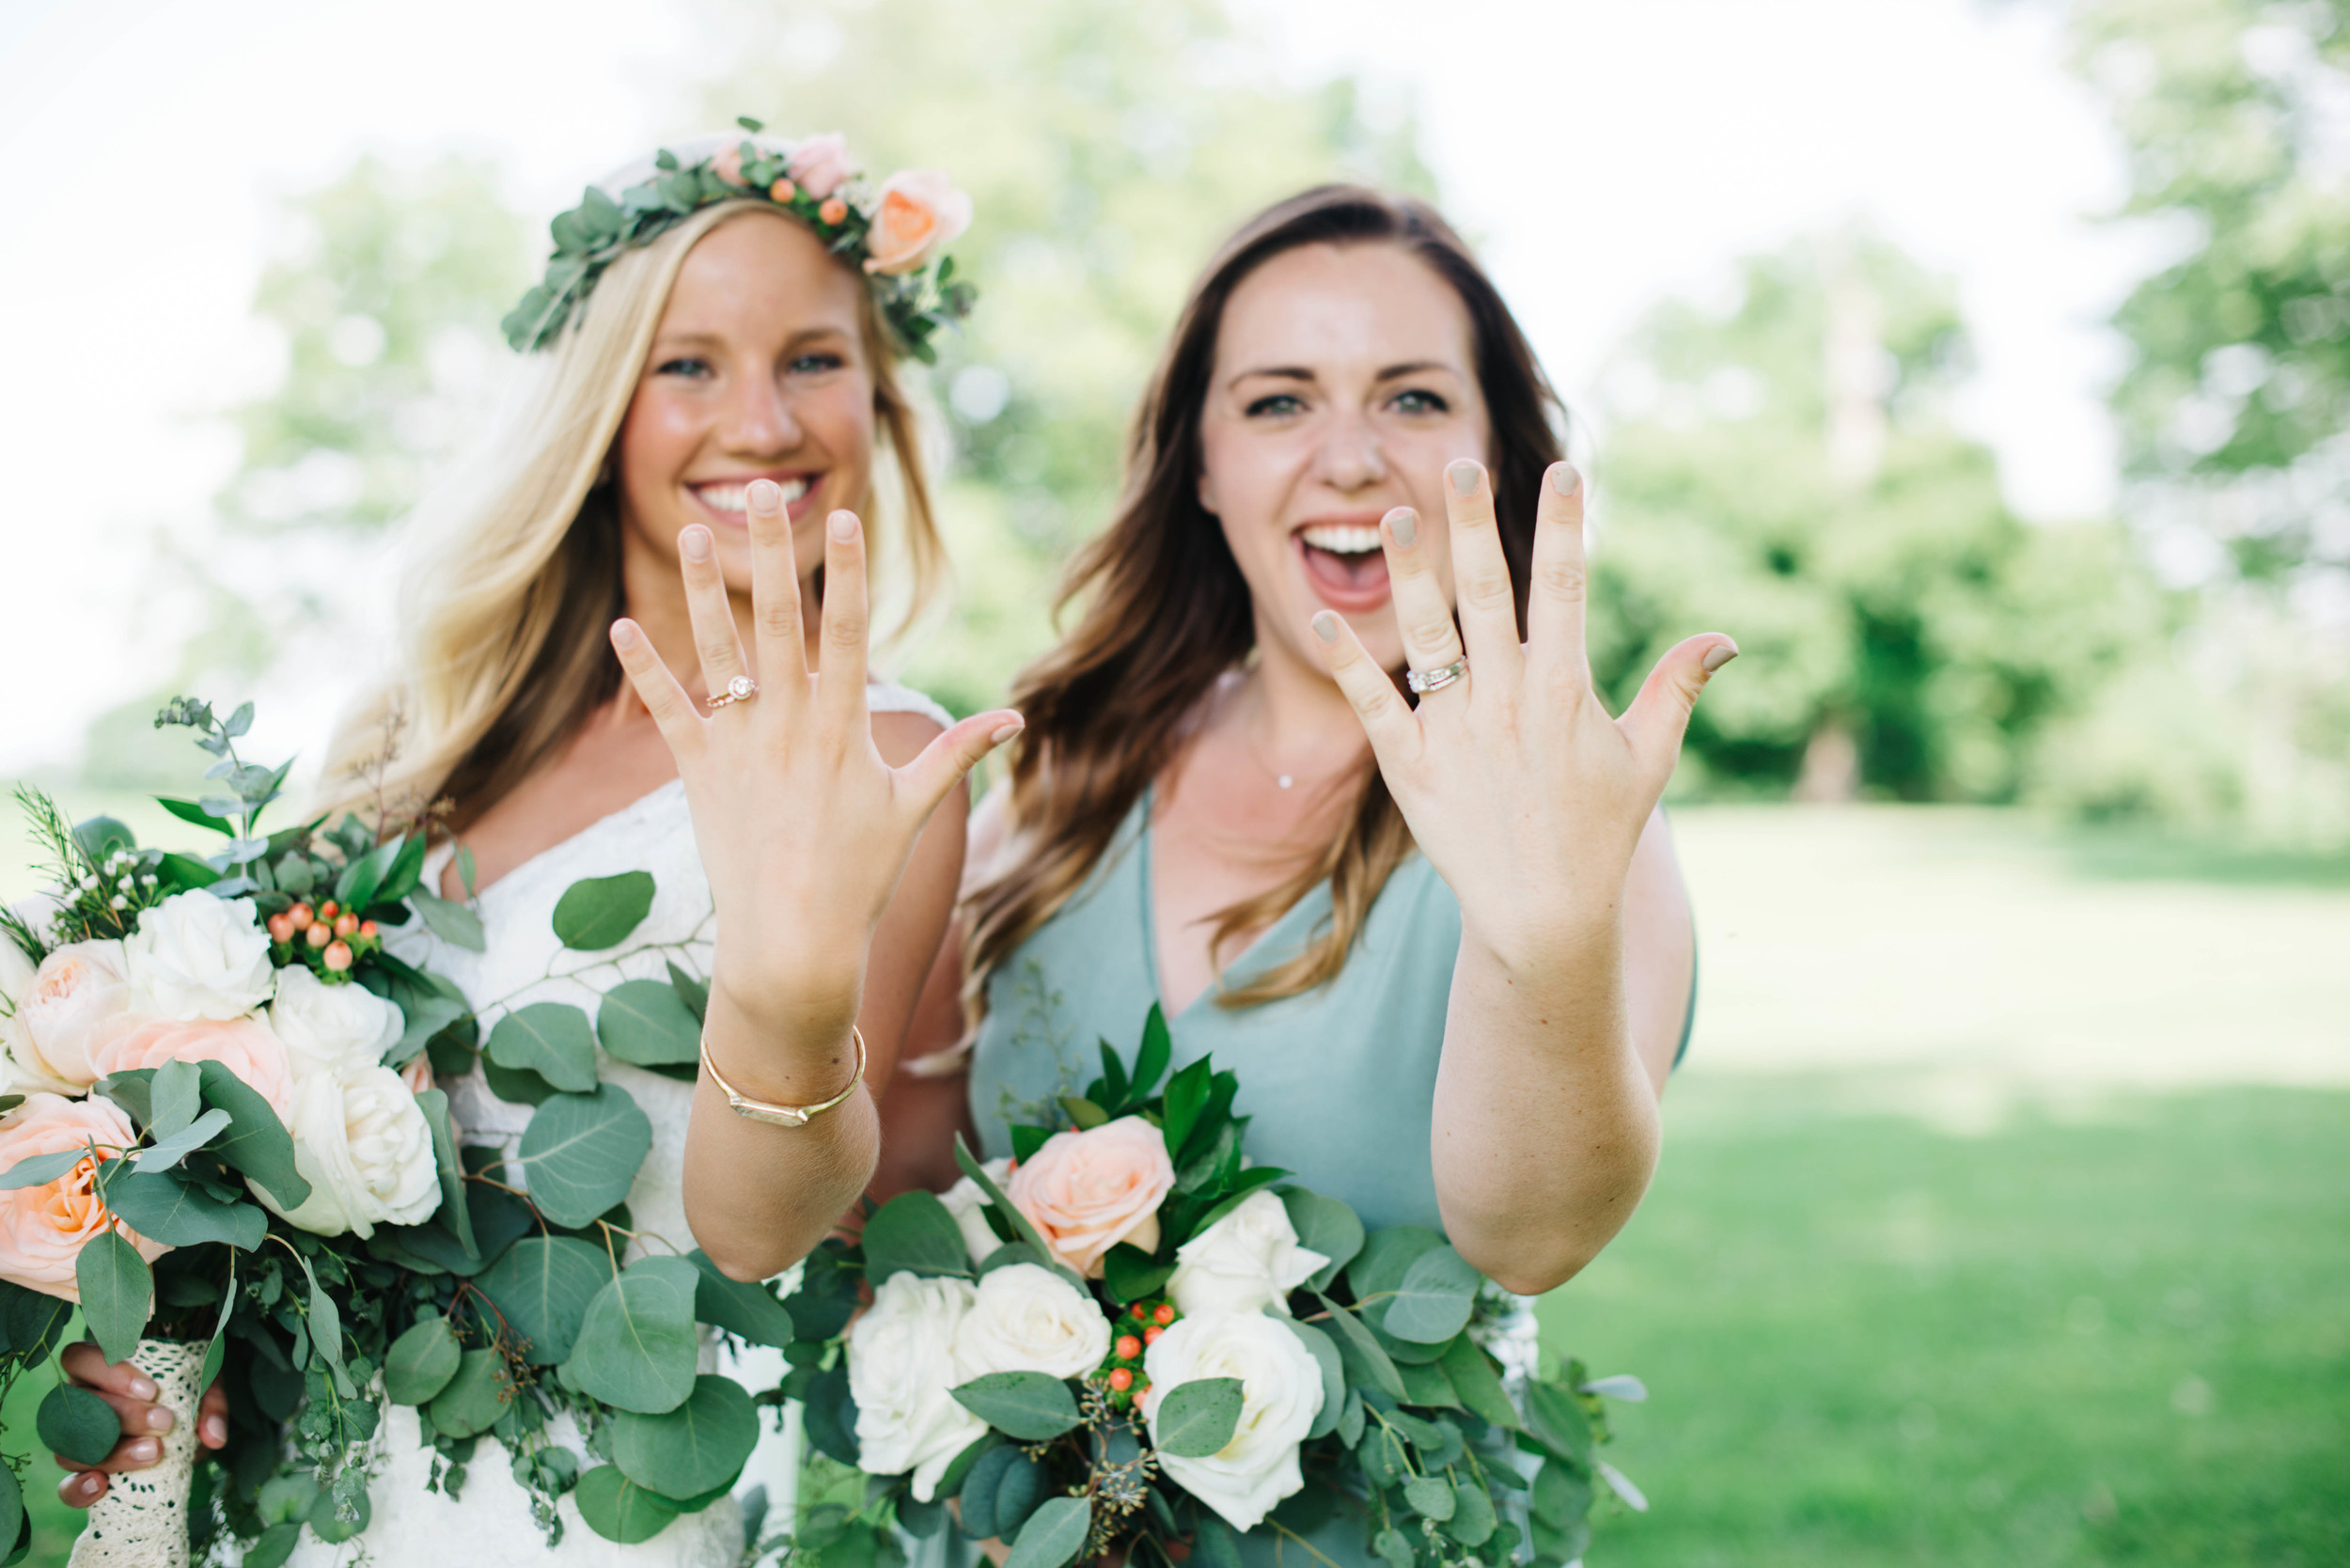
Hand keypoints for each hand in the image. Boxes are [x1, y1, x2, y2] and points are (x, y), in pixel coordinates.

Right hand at [54, 1341, 228, 1508]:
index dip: (110, 1374)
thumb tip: (213, 1437)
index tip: (152, 1390)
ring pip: (71, 1447)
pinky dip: (78, 1490)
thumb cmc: (187, 1391)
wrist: (186, 1424)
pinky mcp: (82, 1474)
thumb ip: (210, 1404)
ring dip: (112, 1452)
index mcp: (98, 1367)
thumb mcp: (204, 1385)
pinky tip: (102, 1485)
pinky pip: (66, 1487)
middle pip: (78, 1406)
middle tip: (164, 1423)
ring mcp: (75, 1440)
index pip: (80, 1359)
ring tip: (154, 1452)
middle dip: (123, 1416)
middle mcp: (78, 1401)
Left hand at [610, 481, 1021, 1053]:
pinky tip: (623, 626)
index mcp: (843, 729)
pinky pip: (669, 711)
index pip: (847, 633)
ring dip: (707, 591)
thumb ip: (957, 754)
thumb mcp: (913, 810)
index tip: (848, 516)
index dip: (847, 572)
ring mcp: (741, 748)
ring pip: (721, 653)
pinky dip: (645, 670)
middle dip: (773, 551)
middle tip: (761, 491)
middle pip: (780, 622)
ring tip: (697, 533)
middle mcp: (790, 727)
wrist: (795, 942)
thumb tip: (1016, 719)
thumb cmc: (862, 877)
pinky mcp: (700, 774)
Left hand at [1313, 458, 1734, 971]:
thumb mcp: (1648, 760)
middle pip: (1488, 593)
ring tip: (1394, 516)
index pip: (1567, 587)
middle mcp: (1506, 701)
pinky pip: (1372, 705)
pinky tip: (1322, 617)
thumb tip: (1724, 638)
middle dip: (1475, 523)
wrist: (1542, 916)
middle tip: (1461, 463)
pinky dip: (1348, 663)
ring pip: (1427, 635)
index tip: (1563, 469)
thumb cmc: (1599, 835)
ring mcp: (1454, 732)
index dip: (1564, 524)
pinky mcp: (1410, 768)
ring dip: (1410, 573)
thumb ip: (1677, 690)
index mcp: (1565, 690)